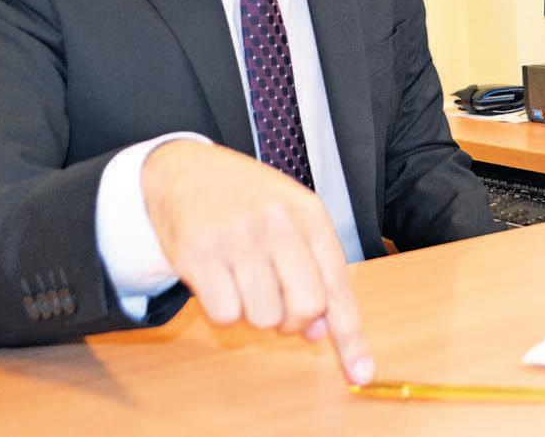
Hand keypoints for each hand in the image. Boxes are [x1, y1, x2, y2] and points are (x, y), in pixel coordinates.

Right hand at [141, 139, 373, 383]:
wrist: (183, 169)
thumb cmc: (245, 200)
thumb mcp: (290, 219)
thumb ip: (313, 270)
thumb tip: (318, 332)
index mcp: (309, 215)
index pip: (338, 286)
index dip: (350, 336)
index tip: (361, 374)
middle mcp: (277, 224)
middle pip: (307, 307)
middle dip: (293, 321)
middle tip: (277, 305)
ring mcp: (238, 238)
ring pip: (264, 317)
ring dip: (254, 313)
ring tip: (243, 282)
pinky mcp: (198, 254)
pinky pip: (225, 314)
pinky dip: (222, 309)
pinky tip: (217, 280)